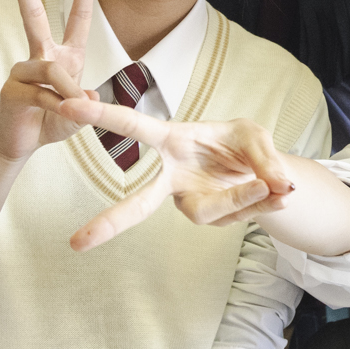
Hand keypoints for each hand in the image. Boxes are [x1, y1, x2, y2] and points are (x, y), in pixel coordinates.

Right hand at [0, 0, 95, 162]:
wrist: (21, 143)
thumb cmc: (51, 121)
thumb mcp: (78, 113)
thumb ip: (87, 104)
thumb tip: (89, 96)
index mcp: (64, 55)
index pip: (76, 18)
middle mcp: (41, 56)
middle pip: (33, 15)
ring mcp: (23, 70)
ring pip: (50, 68)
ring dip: (67, 91)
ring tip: (70, 109)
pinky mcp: (11, 89)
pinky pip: (41, 93)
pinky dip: (55, 106)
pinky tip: (57, 115)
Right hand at [56, 102, 293, 249]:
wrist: (259, 173)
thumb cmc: (242, 146)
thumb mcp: (255, 136)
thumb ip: (264, 157)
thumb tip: (280, 185)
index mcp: (171, 140)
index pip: (132, 127)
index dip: (102, 116)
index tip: (68, 106)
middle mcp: (171, 177)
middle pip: (139, 204)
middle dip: (110, 222)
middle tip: (77, 242)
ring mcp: (189, 202)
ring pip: (208, 212)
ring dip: (241, 198)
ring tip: (272, 184)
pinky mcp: (211, 218)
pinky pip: (235, 215)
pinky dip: (262, 203)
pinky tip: (277, 193)